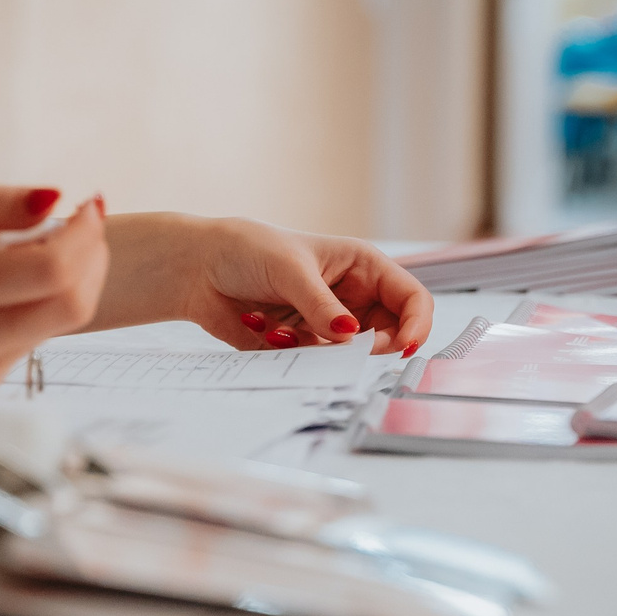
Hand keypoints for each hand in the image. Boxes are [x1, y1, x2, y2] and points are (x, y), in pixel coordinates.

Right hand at [0, 184, 108, 384]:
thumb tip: (55, 198)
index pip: (52, 271)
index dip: (85, 235)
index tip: (86, 205)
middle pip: (73, 304)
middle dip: (92, 255)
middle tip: (80, 222)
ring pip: (66, 320)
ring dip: (75, 275)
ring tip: (39, 244)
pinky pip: (42, 334)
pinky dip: (47, 299)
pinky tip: (18, 280)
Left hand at [92, 214, 433, 354]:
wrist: (200, 270)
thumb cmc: (248, 250)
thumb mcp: (289, 269)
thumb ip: (321, 304)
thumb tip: (350, 334)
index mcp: (362, 266)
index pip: (410, 298)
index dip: (416, 324)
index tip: (404, 347)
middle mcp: (352, 297)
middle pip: (388, 335)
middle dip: (363, 347)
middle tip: (332, 343)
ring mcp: (329, 324)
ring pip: (349, 356)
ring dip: (317, 350)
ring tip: (278, 327)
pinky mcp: (304, 346)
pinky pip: (316, 366)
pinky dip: (293, 355)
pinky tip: (263, 328)